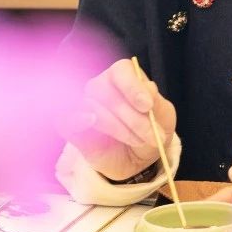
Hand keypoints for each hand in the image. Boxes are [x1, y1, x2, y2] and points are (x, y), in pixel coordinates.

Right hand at [63, 59, 177, 181]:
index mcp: (124, 77)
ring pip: (93, 108)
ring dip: (118, 127)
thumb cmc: (151, 131)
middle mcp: (100, 87)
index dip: (133, 86)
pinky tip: (90, 122)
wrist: (139, 161)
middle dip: (132, 116)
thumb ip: (158, 101)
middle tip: (151, 135)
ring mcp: (84, 106)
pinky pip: (67, 119)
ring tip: (137, 141)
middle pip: (106, 90)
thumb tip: (147, 87)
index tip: (147, 106)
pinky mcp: (72, 126)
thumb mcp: (164, 117)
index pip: (122, 70)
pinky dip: (78, 120)